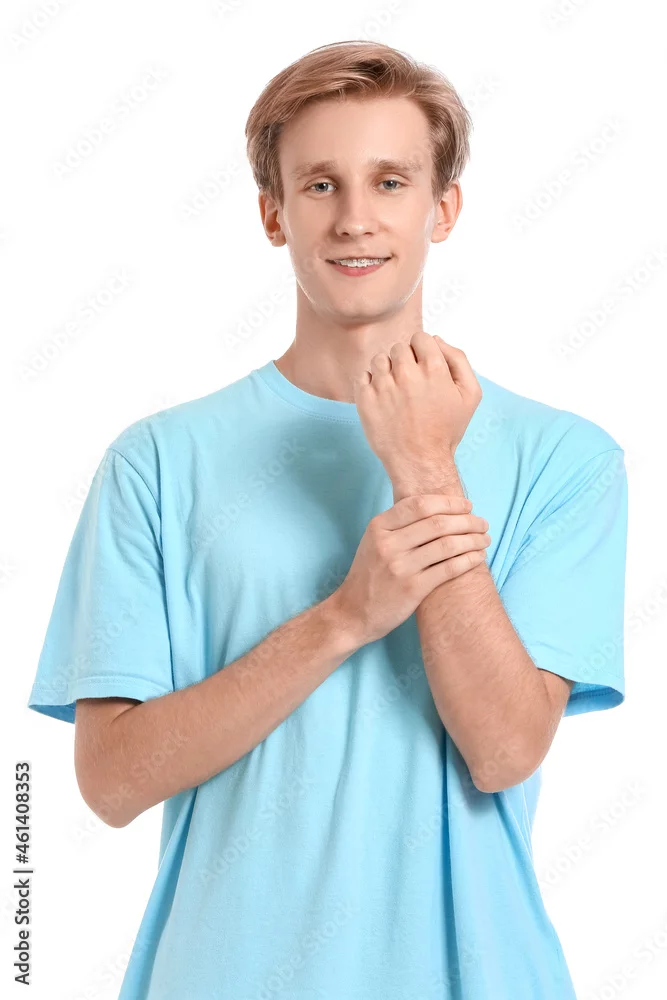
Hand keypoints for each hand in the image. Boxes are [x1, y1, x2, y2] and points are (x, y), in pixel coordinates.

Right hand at [331, 493, 490, 646]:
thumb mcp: (374, 542)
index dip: (449, 503)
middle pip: (438, 523)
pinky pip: (449, 568)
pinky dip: (468, 560)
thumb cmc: (370, 575)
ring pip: (447, 545)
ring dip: (472, 540)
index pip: (420, 505)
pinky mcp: (413, 589)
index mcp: (379, 527)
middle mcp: (388, 544)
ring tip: (485, 539)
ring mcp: (400, 567)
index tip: (467, 506)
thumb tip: (439, 508)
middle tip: (483, 523)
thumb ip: (399, 525)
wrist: (353, 613)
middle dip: (467, 521)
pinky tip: (478, 557)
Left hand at [352, 331, 481, 483]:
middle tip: (410, 384)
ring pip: (379, 359)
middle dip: (404, 361)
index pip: (420, 338)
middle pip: (399, 347)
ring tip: (394, 391)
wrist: (420, 461)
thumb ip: (458, 360)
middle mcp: (407, 373)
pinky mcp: (365, 399)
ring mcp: (384, 386)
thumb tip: (437, 340)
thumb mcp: (470, 395)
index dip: (422, 351)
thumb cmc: (445, 430)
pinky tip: (381, 399)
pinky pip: (362, 376)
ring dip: (386, 371)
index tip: (423, 368)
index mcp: (434, 368)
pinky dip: (369, 384)